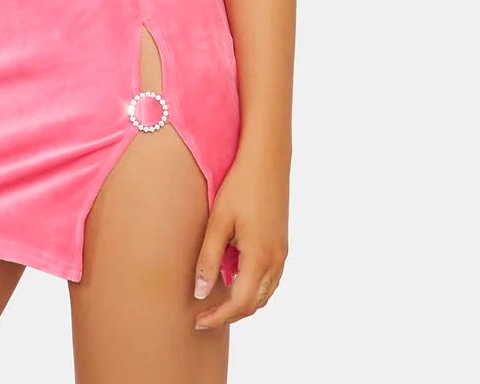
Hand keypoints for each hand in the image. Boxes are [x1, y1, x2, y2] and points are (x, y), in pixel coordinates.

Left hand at [192, 148, 289, 328]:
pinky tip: (234, 279)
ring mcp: (282, 253)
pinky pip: (270, 279)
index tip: (198, 321)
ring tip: (216, 301)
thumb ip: (208, 259)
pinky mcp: (282, 245)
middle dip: (230, 314)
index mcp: (259, 258)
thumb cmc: (239, 187)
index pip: (240, 303)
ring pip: (265, 294)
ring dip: (243, 303)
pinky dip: (253, 288)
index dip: (219, 316)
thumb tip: (200, 292)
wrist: (267, 160)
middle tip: (204, 315)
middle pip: (254, 304)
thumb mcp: (218, 222)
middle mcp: (276, 261)